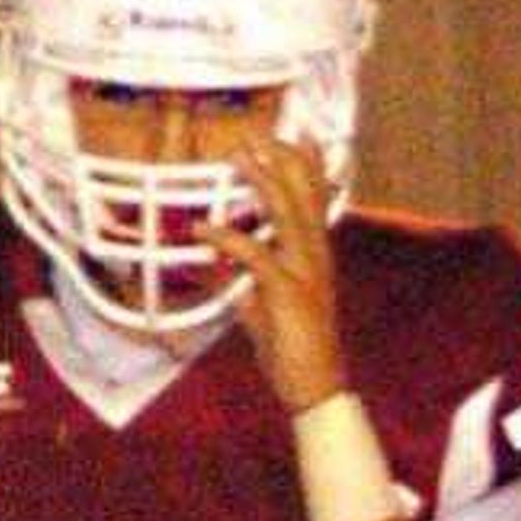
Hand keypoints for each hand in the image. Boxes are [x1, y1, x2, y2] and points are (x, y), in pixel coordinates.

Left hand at [208, 126, 350, 413]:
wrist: (315, 388)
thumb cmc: (293, 350)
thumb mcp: (261, 306)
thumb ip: (241, 277)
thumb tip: (211, 257)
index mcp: (316, 261)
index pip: (318, 206)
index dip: (311, 170)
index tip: (302, 138)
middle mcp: (317, 261)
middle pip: (305, 200)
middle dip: (287, 163)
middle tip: (265, 132)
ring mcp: (306, 275)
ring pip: (288, 218)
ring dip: (264, 184)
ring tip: (242, 156)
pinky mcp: (289, 293)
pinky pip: (255, 256)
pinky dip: (227, 239)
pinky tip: (202, 229)